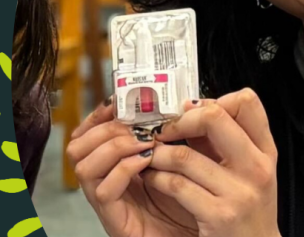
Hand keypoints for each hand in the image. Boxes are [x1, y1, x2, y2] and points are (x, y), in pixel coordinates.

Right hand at [67, 101, 197, 236]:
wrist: (204, 232)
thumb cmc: (195, 196)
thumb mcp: (187, 156)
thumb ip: (179, 131)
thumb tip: (183, 102)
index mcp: (119, 162)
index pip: (91, 132)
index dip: (100, 114)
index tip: (120, 100)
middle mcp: (107, 180)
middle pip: (78, 145)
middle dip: (107, 127)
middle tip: (139, 125)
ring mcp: (108, 201)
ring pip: (84, 165)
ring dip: (115, 145)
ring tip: (146, 142)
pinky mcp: (115, 220)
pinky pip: (102, 191)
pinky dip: (123, 169)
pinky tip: (147, 162)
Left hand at [146, 88, 280, 236]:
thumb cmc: (247, 208)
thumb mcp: (247, 171)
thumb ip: (223, 142)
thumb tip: (189, 109)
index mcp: (265, 150)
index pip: (247, 102)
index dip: (215, 100)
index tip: (194, 113)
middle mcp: (256, 166)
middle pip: (214, 117)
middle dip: (181, 121)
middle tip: (165, 130)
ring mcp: (239, 191)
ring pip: (184, 155)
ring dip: (159, 154)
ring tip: (152, 156)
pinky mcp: (218, 215)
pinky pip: (176, 185)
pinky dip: (157, 178)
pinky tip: (153, 179)